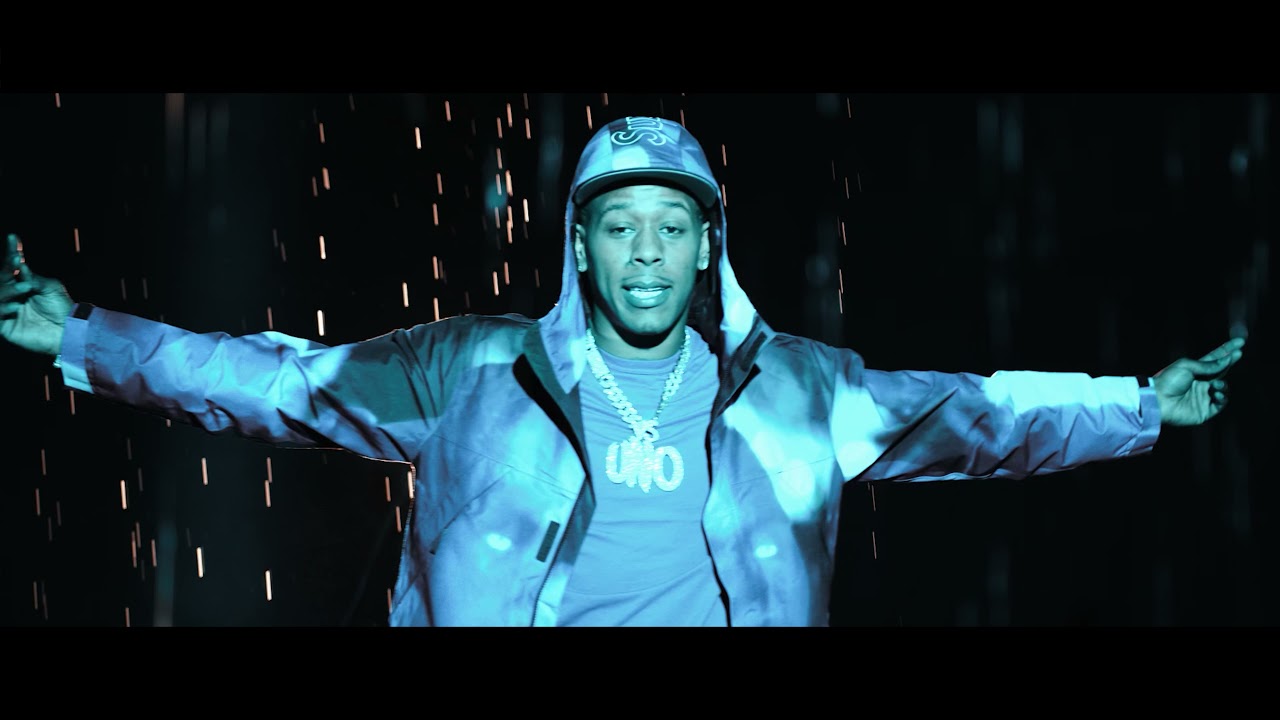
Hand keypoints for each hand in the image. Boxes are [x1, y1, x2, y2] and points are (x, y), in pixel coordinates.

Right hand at [1, 233, 72, 356]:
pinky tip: (14, 308)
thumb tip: (20, 265)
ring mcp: (8, 311)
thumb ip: (32, 278)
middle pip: (1, 281)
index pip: (11, 268)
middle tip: (20, 269)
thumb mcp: (50, 288)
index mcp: (23, 285)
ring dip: (7, 291)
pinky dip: (1, 309)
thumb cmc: (62, 308)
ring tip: (25, 289)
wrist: (69, 331)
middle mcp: (13, 296)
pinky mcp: (6, 327)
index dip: (11, 254)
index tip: (13, 238)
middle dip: (8, 273)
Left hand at [1153, 337, 1244, 426]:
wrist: (1159, 401)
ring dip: (1223, 384)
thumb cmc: (1169, 381)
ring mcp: (1204, 396)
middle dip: (1230, 362)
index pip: (1215, 359)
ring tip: (1216, 384)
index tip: (1240, 342)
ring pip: (1223, 388)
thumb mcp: (1187, 366)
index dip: (1227, 351)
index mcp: (1196, 370)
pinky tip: (1216, 393)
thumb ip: (1208, 365)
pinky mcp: (1206, 409)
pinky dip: (1222, 397)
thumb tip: (1226, 359)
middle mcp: (1202, 382)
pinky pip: (1221, 403)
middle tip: (1238, 353)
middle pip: (1222, 371)